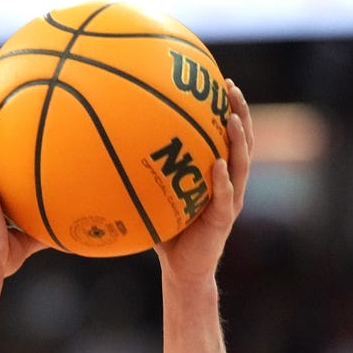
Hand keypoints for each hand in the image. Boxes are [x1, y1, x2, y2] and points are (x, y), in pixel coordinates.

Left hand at [154, 79, 253, 284]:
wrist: (183, 271)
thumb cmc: (168, 234)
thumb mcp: (156, 199)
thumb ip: (144, 176)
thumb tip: (110, 150)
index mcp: (218, 175)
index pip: (227, 136)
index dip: (228, 109)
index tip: (219, 81)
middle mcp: (229, 184)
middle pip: (242, 141)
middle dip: (239, 112)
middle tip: (229, 87)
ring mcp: (230, 201)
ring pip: (241, 165)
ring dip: (238, 140)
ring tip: (232, 118)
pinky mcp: (223, 220)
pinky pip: (224, 196)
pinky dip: (222, 180)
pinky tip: (220, 163)